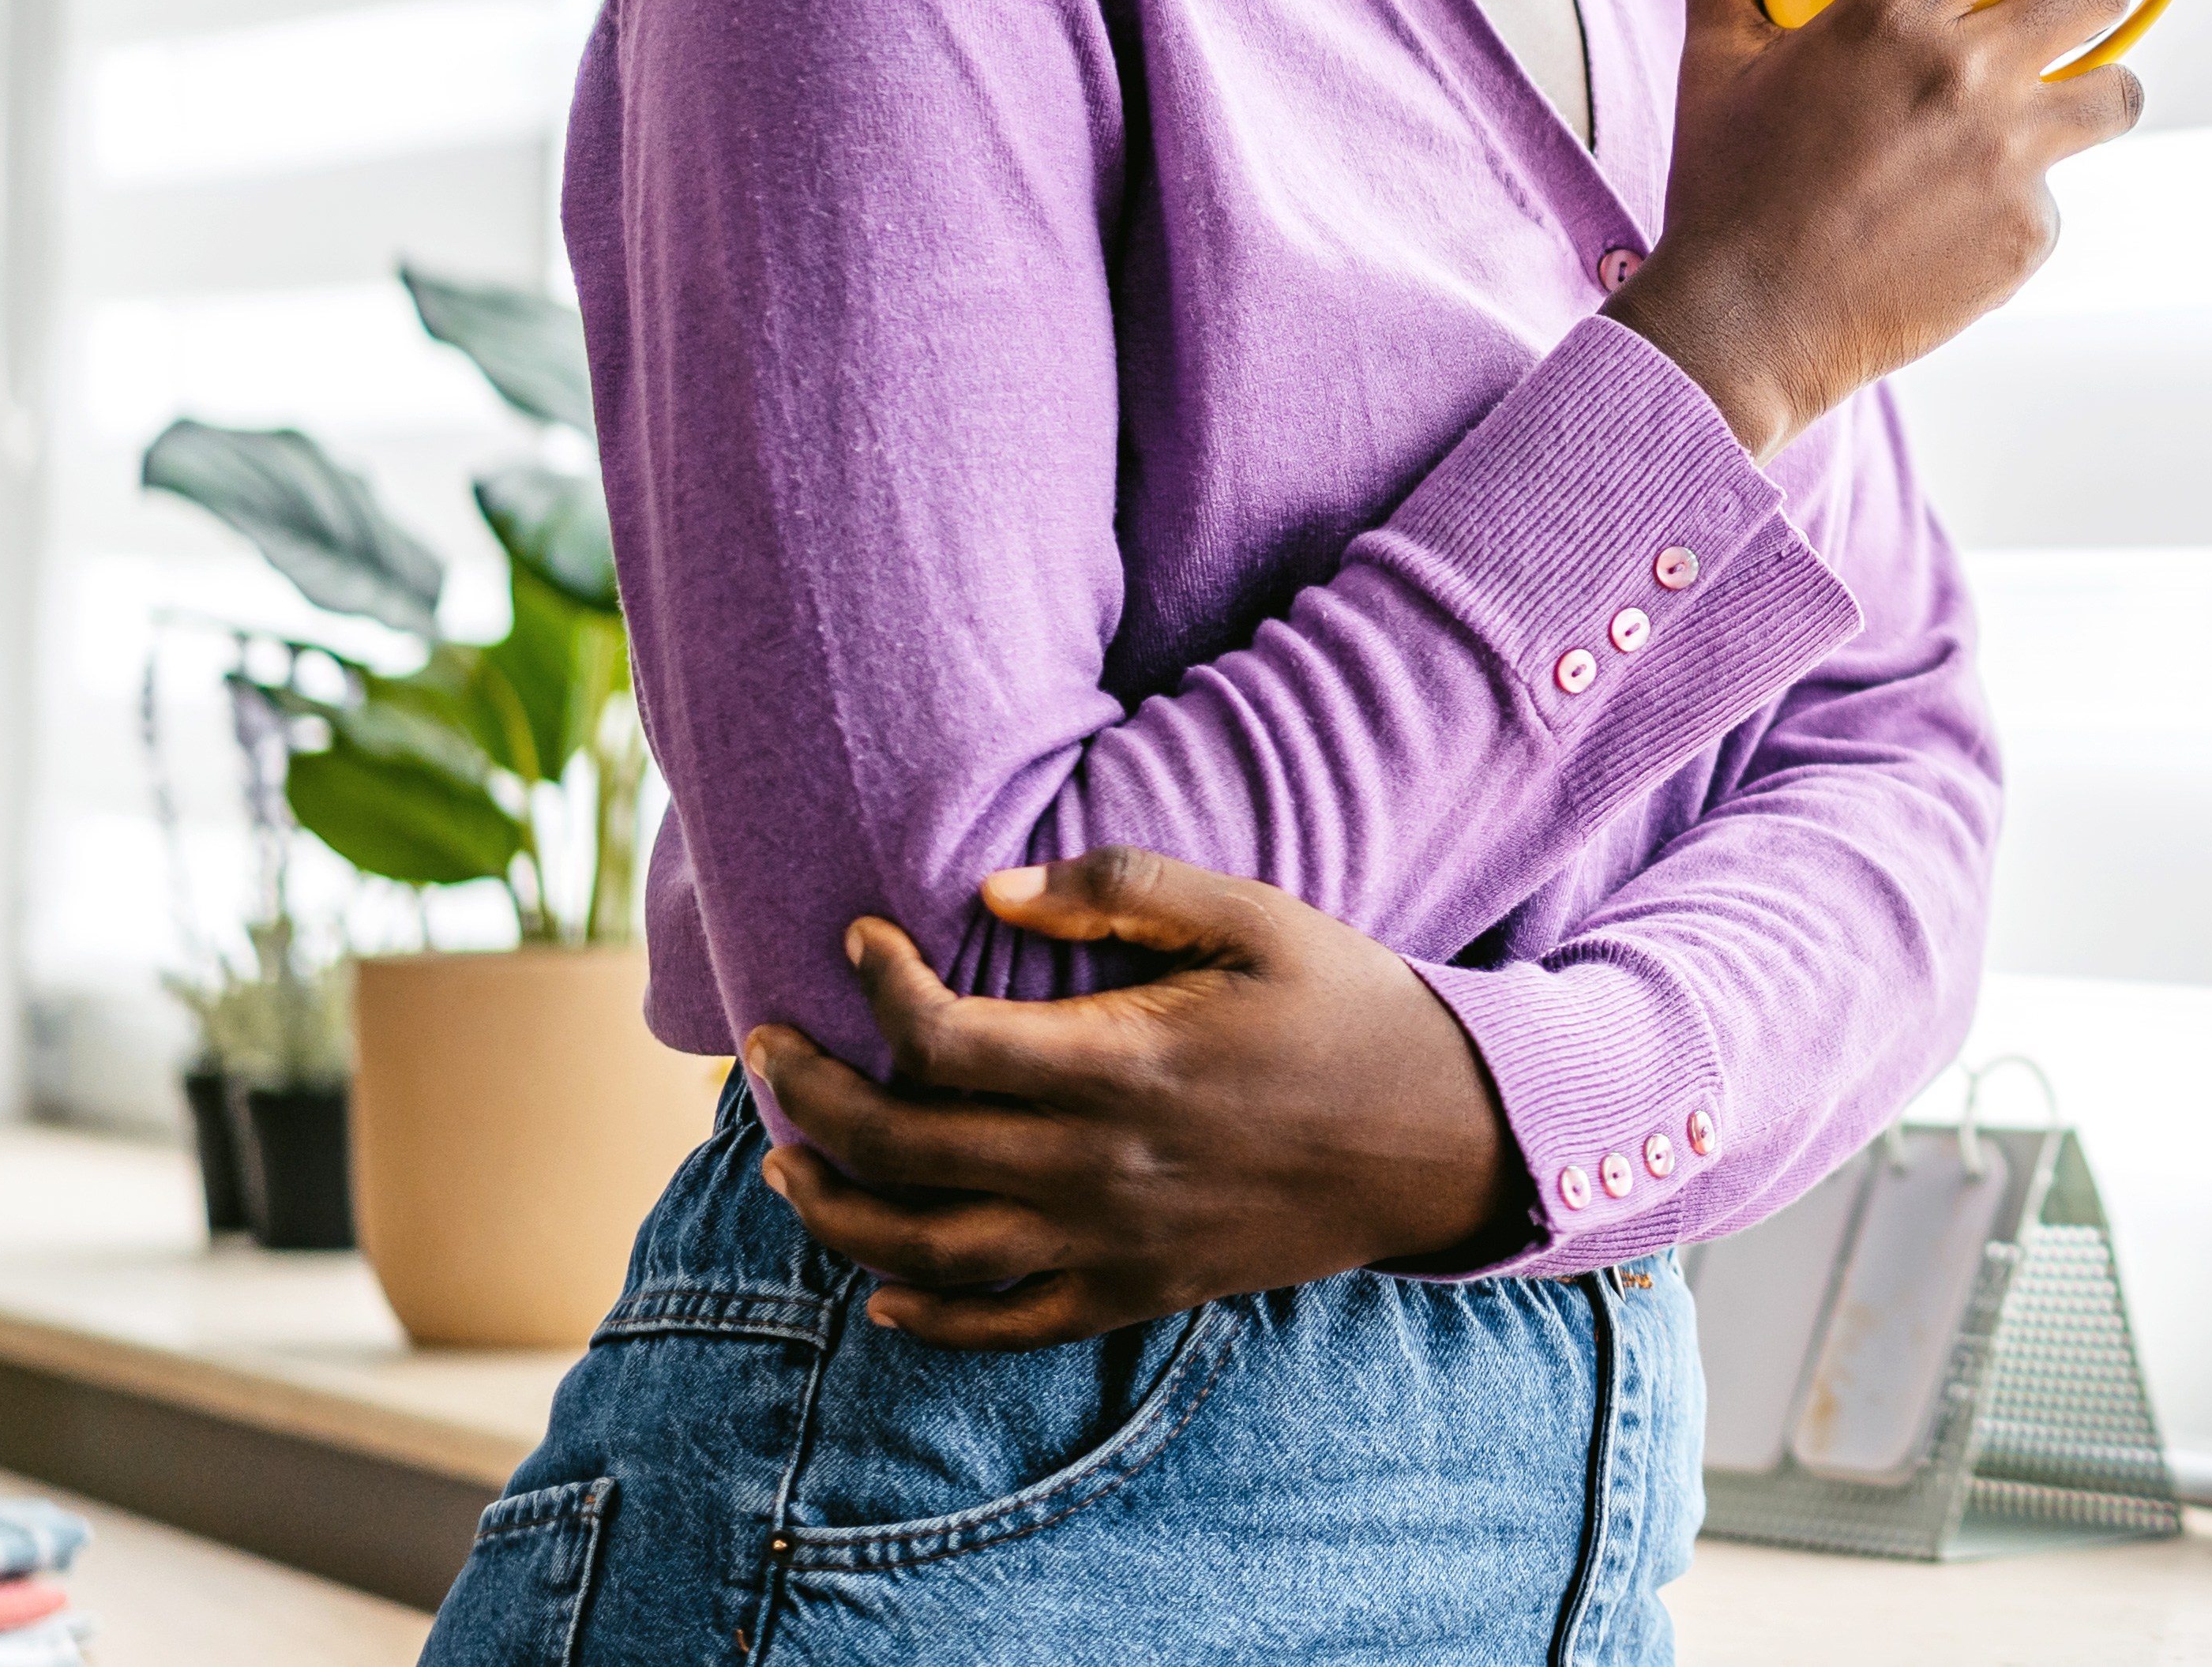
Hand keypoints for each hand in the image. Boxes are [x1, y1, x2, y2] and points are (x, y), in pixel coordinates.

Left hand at [741, 848, 1518, 1350]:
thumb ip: (1124, 892)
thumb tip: (992, 885)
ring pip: (924, 1249)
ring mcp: (1113, 1242)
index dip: (875, 987)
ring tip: (786, 1160)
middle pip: (902, 1146)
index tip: (855, 939)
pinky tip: (880, 1287)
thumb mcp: (1256, 917)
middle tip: (767, 1045)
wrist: (1444, 1138)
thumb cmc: (1349, 1008)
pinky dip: (926, 1315)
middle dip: (809, 1094)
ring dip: (834, 1208)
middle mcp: (1099, 1165)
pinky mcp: (1136, 1291)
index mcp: (1123, 1063)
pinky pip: (1003, 1325)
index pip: (942, 1040)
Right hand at [1610, 0, 2155, 454]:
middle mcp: (1966, 76)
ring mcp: (2009, 159)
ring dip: (2094, 84)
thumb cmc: (1725, 187)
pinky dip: (2025, 191)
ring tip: (2056, 99)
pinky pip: (2057, 191)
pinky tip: (1966, 209)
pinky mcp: (2028, 234)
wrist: (1745, 325)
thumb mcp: (1712, 62)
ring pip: (2116, 92)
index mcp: (1893, 14)